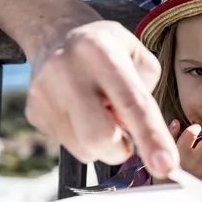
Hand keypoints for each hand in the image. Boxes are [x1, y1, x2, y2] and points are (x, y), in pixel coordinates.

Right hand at [24, 20, 178, 177]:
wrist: (56, 35)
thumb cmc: (108, 51)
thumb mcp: (138, 57)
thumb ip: (146, 97)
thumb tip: (138, 138)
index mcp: (102, 53)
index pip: (132, 104)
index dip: (151, 138)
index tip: (166, 166)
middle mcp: (68, 72)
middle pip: (100, 137)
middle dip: (121, 149)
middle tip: (125, 134)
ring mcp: (46, 94)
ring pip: (85, 149)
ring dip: (103, 142)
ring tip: (100, 111)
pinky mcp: (34, 113)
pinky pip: (70, 146)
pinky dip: (84, 137)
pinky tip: (80, 112)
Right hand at [169, 120, 201, 179]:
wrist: (168, 188)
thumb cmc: (164, 165)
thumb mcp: (164, 148)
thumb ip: (170, 134)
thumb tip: (177, 122)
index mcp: (179, 152)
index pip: (191, 134)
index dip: (196, 127)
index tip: (195, 127)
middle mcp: (191, 161)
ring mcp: (200, 168)